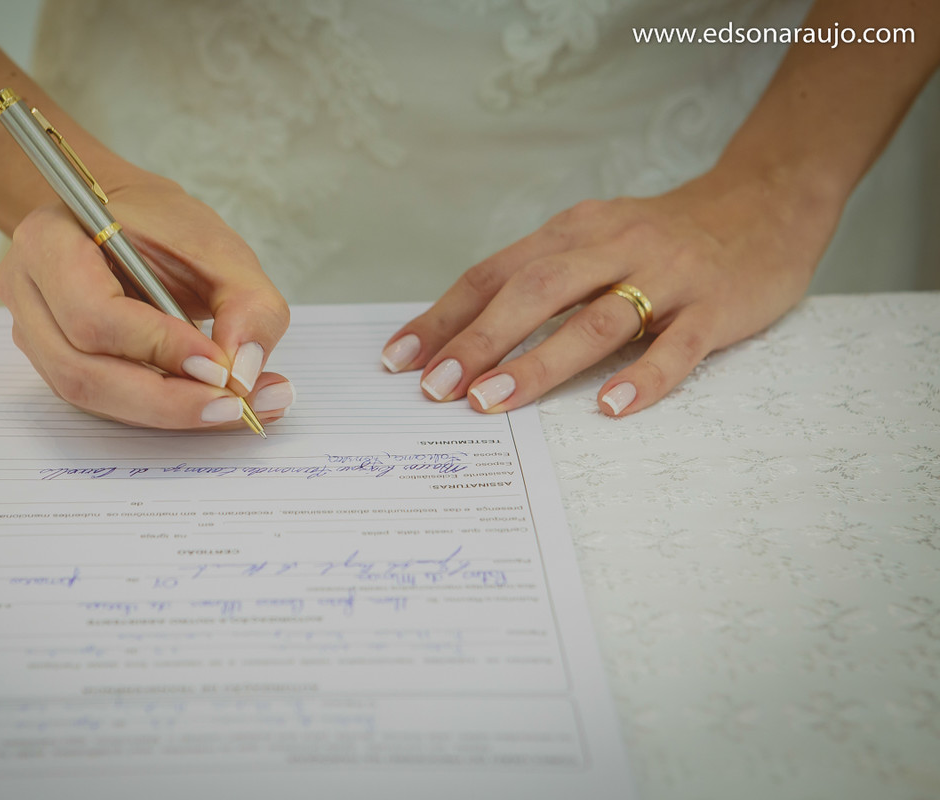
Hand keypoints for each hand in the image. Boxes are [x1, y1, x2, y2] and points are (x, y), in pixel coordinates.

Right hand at [0, 167, 293, 428]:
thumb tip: (243, 372)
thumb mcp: (220, 248)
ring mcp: (32, 332)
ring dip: (164, 413)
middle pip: (81, 370)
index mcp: (50, 239)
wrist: (124, 222)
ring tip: (233, 410)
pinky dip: (157, 410)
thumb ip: (247, 303)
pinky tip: (207, 406)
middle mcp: (26, 290)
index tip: (221, 367)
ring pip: (88, 395)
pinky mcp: (53, 362)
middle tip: (233, 406)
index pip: (92, 312)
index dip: (157, 347)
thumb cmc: (162, 226)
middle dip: (164, 399)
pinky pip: (100, 401)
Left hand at [380, 165, 839, 415]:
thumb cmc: (660, 236)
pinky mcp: (714, 307)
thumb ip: (538, 276)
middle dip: (479, 341)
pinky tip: (609, 407)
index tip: (399, 359)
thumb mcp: (592, 238)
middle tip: (435, 387)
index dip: (443, 316)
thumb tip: (464, 332)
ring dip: (538, 363)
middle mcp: (612, 247)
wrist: (764, 203)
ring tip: (492, 402)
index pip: (493, 274)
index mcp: (572, 231)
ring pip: (596, 321)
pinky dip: (643, 377)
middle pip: (535, 292)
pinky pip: (676, 346)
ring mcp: (666, 276)